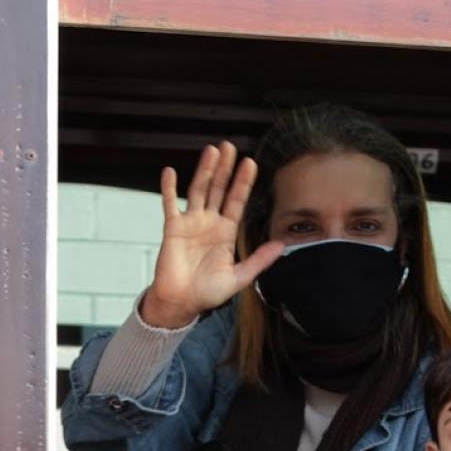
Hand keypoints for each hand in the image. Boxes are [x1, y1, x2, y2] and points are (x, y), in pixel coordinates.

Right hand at [140, 141, 285, 328]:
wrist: (181, 303)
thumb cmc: (207, 292)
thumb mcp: (239, 277)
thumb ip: (259, 260)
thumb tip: (282, 246)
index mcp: (226, 232)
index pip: (237, 201)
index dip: (243, 182)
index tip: (250, 163)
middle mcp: (209, 223)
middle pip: (219, 189)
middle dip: (225, 169)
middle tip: (230, 147)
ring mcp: (191, 223)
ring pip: (199, 190)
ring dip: (205, 171)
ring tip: (212, 151)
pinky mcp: (173, 228)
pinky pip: (169, 204)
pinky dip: (169, 188)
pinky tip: (170, 172)